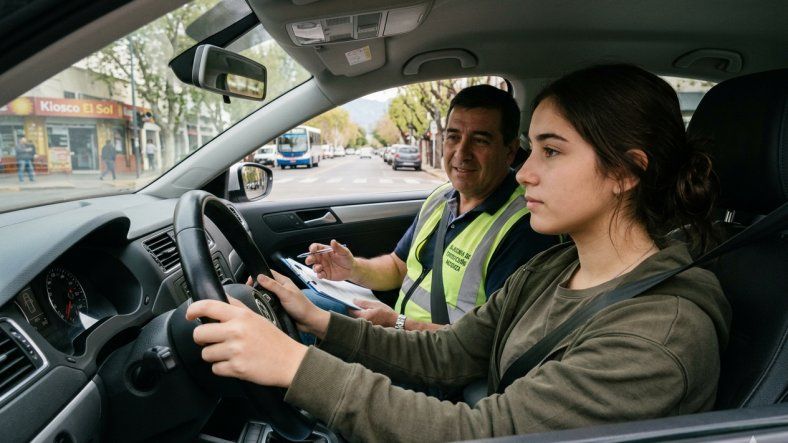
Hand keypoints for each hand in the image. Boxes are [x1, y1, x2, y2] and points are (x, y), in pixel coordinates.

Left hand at [186, 296, 306, 387]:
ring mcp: (235, 350)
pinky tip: (234, 363)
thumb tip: (221, 299)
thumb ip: (237, 307)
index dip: (193, 310)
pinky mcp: (236, 368)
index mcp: (241, 316)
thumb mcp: (257, 317)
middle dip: (203, 339)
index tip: (190, 315)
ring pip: (206, 353)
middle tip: (212, 340)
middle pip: (200, 334)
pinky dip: (222, 368)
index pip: (208, 306)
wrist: (290, 361)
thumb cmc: (275, 340)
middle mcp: (236, 331)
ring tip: (229, 353)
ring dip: (214, 355)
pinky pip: (215, 369)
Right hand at [255, 270, 329, 337]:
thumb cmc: (302, 307)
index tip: (250, 281)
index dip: (258, 275)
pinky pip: (268, 303)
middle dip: (258, 286)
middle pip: (265, 284)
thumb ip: (273, 285)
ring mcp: (280, 297)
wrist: (308, 321)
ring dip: (261, 297)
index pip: (268, 273)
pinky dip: (264, 304)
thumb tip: (260, 277)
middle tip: (250, 291)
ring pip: (266, 294)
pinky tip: (261, 307)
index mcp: (284, 281)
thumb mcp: (286, 294)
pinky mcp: (279, 306)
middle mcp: (281, 288)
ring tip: (255, 300)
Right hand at [305, 240, 353, 280]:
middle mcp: (323, 258)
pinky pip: (320, 274)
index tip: (312, 250)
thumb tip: (333, 241)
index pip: (316, 247)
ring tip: (318, 268)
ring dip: (315, 267)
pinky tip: (321, 274)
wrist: (352, 269)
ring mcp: (323, 266)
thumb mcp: (344, 252)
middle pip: (312, 257)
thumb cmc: (347, 259)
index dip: (313, 248)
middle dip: (309, 258)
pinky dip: (319, 275)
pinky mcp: (325, 274)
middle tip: (309, 260)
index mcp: (326, 251)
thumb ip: (338, 247)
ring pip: (315, 266)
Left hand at [348, 299, 397, 326]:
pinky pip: (362, 322)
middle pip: (353, 316)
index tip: (352, 303)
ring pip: (357, 319)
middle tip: (358, 306)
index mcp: (364, 316)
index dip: (350, 306)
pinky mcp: (368, 328)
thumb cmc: (386, 312)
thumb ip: (363, 303)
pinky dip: (362, 319)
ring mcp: (365, 326)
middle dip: (354, 311)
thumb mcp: (375, 304)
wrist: (394, 322)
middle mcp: (363, 323)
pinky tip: (368, 315)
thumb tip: (353, 300)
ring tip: (364, 311)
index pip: (351, 311)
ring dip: (358, 315)